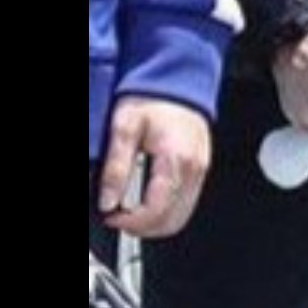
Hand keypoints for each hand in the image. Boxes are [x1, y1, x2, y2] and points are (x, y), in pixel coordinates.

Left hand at [98, 98, 211, 236]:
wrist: (175, 79)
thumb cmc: (151, 97)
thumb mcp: (124, 127)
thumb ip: (116, 167)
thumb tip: (108, 200)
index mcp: (175, 160)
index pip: (155, 210)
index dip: (131, 222)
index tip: (111, 217)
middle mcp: (193, 170)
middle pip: (171, 222)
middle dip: (142, 228)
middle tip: (118, 219)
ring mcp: (199, 173)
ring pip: (179, 219)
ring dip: (153, 224)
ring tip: (130, 213)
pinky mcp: (199, 173)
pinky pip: (184, 206)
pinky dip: (164, 213)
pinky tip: (146, 202)